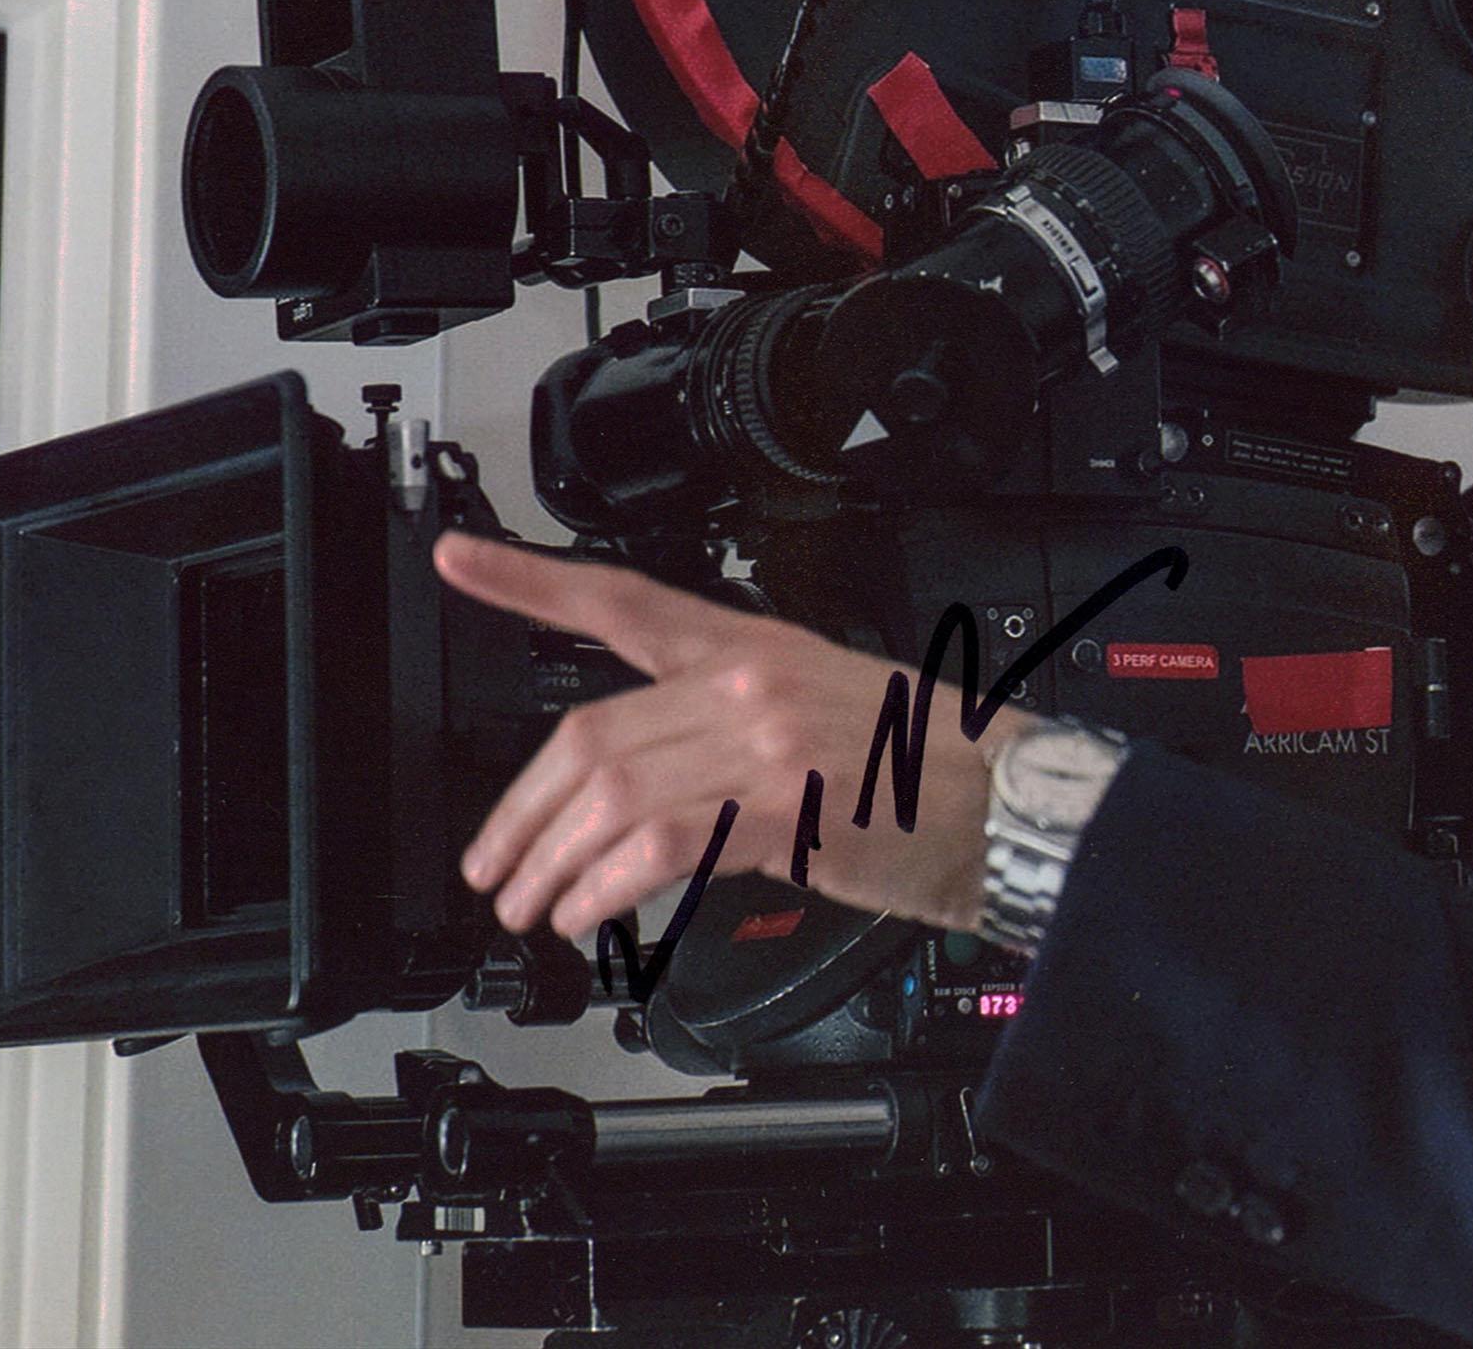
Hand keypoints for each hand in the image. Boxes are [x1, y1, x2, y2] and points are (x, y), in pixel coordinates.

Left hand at [437, 533, 1031, 938]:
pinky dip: (605, 887)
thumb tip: (643, 782)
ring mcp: (764, 741)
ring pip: (610, 792)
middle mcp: (749, 682)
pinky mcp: (782, 807)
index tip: (458, 558)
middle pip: (588, 732)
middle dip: (522, 812)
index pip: (620, 599)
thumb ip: (731, 721)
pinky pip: (659, 844)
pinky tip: (588, 915)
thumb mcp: (824, 706)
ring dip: (552, 865)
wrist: (1014, 803)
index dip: (527, 578)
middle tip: (494, 866)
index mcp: (754, 647)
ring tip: (533, 910)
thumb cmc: (934, 766)